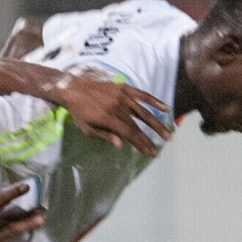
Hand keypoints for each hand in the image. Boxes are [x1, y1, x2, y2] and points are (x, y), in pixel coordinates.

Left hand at [54, 67, 170, 158]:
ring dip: (157, 124)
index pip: (129, 134)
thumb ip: (105, 136)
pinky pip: (142, 95)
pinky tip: (166, 108)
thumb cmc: (79, 112)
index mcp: (108, 119)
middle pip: (138, 126)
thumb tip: (121, 145)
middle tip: (160, 149)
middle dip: (149, 139)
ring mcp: (122, 97)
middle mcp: (118, 108)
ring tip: (168, 134)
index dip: (141, 145)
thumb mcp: (87, 128)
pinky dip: (154, 101)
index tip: (150, 153)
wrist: (73, 88)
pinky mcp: (124, 88)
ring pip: (144, 112)